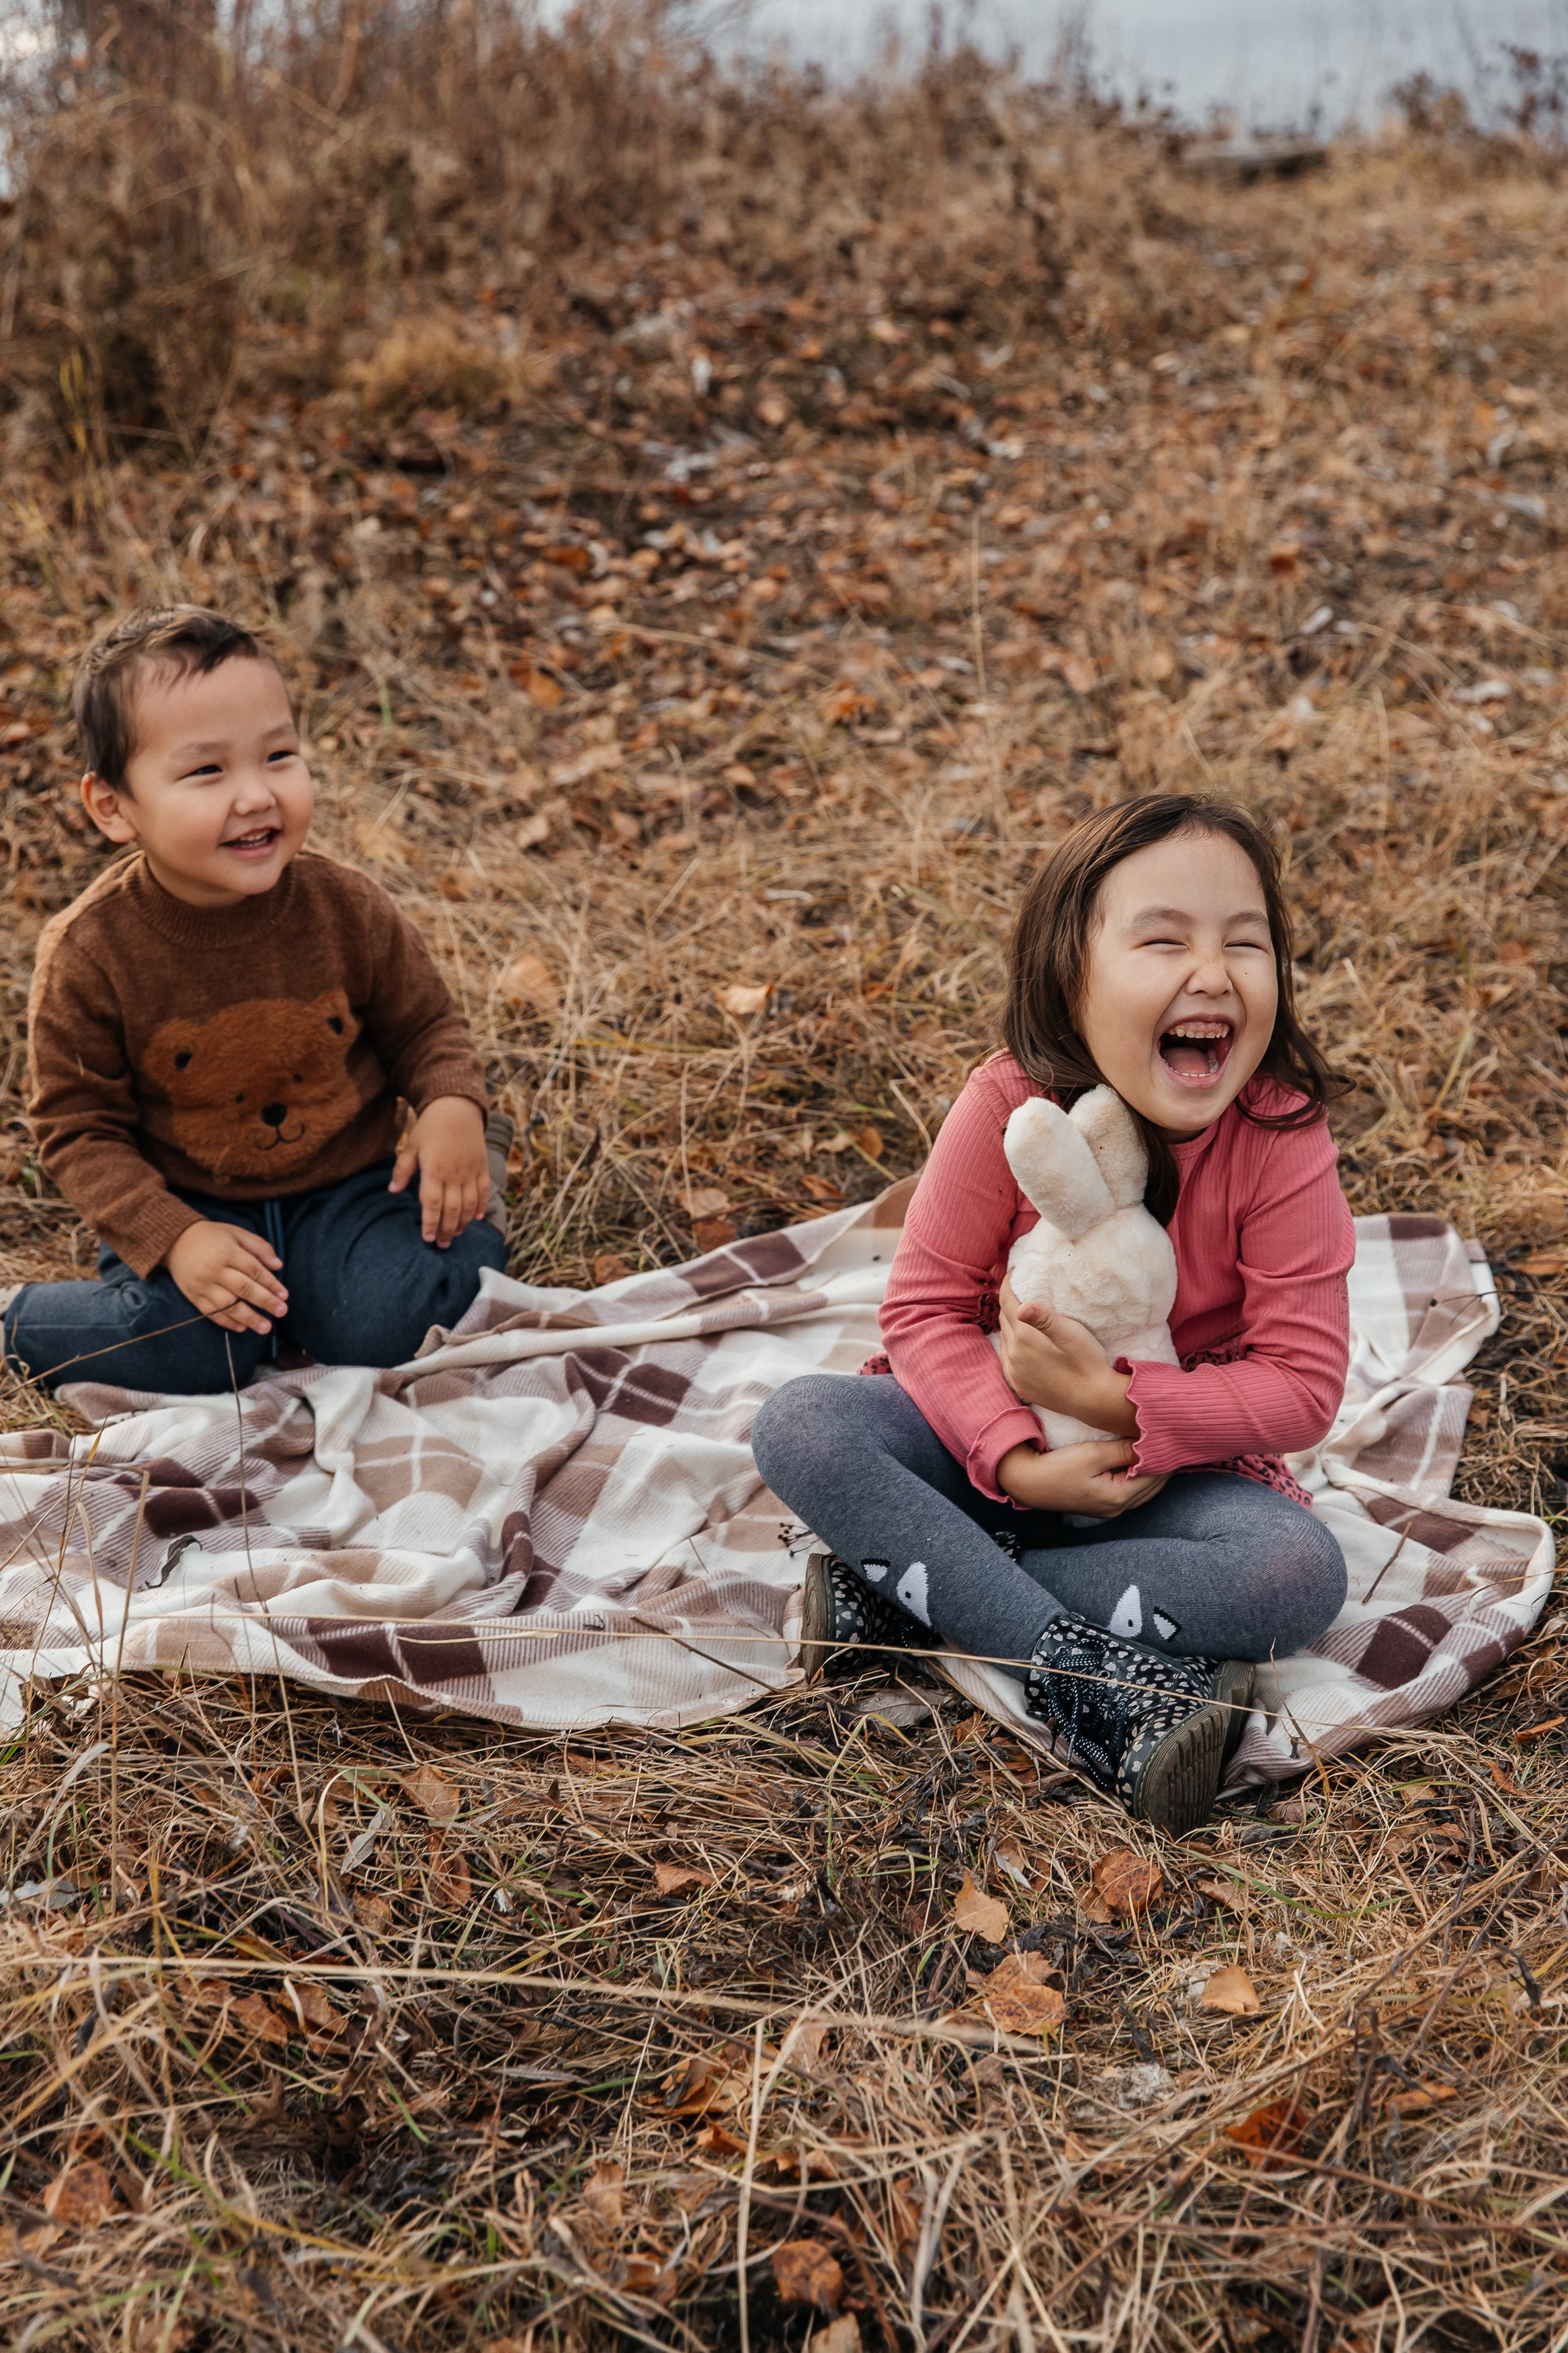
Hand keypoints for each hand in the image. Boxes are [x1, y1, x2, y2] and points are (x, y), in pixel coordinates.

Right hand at [165, 1220, 288, 1334]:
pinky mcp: (192, 1295)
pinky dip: (226, 1322)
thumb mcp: (236, 1233)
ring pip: (228, 1304)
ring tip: (265, 1327)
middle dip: (265, 1301)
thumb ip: (259, 1246)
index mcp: (228, 1251)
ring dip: (248, 1317)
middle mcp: (215, 1269)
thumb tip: (278, 1265)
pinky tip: (242, 1328)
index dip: (271, 1284)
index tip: (284, 1295)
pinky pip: (210, 1312)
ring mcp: (202, 1284)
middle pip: (244, 1288)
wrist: (174, 1240)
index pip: (254, 1270)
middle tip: (281, 1311)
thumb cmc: (211, 1236)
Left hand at [389, 1095, 488, 1246]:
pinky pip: (484, 1191)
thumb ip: (402, 1169)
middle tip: (441, 1244)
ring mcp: (471, 1171)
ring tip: (455, 1234)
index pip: (432, 1203)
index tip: (427, 1237)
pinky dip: (481, 1206)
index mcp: (435, 1170)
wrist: (457, 1107)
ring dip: (463, 1222)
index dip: (430, 1223)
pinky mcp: (482, 1167)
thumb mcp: (412, 1145)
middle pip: (452, 1209)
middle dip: (446, 1230)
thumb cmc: (430, 1127)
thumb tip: (392, 1190)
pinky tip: (476, 1217)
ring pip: (469, 1204)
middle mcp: (455, 1174)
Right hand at [997, 1437, 1167, 1518]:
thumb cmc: (1057, 1468)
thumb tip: (1150, 1442)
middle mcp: (1118, 1508)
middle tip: (1176, 1441)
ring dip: (1154, 1471)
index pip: (1155, 1475)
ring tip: (1163, 1449)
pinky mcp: (1102, 1503)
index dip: (1167, 1456)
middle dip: (1165, 1464)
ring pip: (1145, 1490)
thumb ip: (1123, 1450)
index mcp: (1118, 1497)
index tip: (1175, 1436)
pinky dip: (1141, 1476)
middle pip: (1154, 1486)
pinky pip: (1132, 1490)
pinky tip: (1142, 1461)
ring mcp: (1110, 1508)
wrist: (1027, 1483)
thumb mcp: (1092, 1454)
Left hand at [998, 1277, 1136, 1436]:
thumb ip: (1044, 1318)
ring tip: (1021, 1315)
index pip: (1007, 1303)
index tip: (1013, 1273)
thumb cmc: (1087, 1361)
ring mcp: (1014, 1373)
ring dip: (1009, 1325)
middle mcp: (1013, 1356)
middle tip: (1019, 1290)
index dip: (1008, 1284)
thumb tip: (1021, 1305)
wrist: (1095, 1400)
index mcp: (1024, 1338)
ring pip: (1004, 1340)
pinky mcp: (1020, 1386)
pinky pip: (1006, 1360)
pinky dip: (1010, 1346)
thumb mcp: (1071, 1333)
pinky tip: (1020, 1344)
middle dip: (1008, 1303)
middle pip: (1003, 1320)